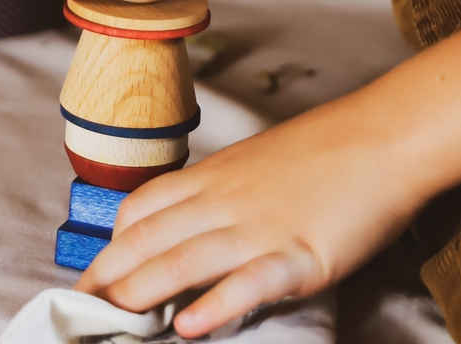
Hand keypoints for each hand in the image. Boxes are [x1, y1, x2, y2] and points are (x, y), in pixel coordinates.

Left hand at [76, 0, 460, 337]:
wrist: (382, 137)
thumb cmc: (326, 148)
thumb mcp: (260, 161)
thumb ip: (224, 191)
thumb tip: (193, 222)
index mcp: (217, 175)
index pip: (145, 208)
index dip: (112, 243)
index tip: (90, 274)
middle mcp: (227, 200)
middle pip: (152, 238)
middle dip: (110, 277)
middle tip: (77, 309)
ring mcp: (260, 227)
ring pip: (185, 260)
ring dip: (141, 292)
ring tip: (108, 320)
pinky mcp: (298, 254)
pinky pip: (249, 282)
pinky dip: (215, 306)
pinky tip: (188, 327)